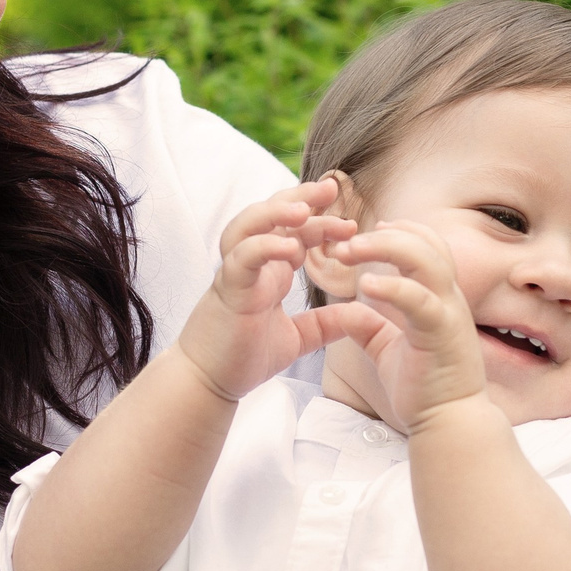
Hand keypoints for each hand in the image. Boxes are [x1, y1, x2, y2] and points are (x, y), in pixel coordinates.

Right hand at [175, 180, 359, 399]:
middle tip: (332, 186)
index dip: (320, 219)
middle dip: (300, 196)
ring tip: (306, 209)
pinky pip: (242, 259)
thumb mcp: (298, 338)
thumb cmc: (243, 357)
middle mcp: (252, 264)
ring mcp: (236, 274)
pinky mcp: (227, 291)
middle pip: (271, 214)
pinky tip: (292, 249)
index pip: (295, 231)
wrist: (207, 384)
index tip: (351, 222)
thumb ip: (326, 324)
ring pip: (249, 225)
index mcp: (270, 271)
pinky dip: (264, 247)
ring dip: (276, 212)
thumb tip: (363, 316)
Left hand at [317, 220, 487, 431]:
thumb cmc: (425, 391)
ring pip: (426, 260)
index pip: (429, 246)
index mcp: (440, 299)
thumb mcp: (389, 351)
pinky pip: (420, 300)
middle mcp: (449, 299)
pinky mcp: (442, 334)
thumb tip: (347, 312)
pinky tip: (364, 285)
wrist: (449, 425)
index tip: (369, 230)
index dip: (401, 232)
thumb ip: (370, 328)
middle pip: (426, 244)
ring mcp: (449, 314)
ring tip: (349, 251)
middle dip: (385, 235)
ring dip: (385, 248)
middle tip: (346, 241)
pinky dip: (393, 286)